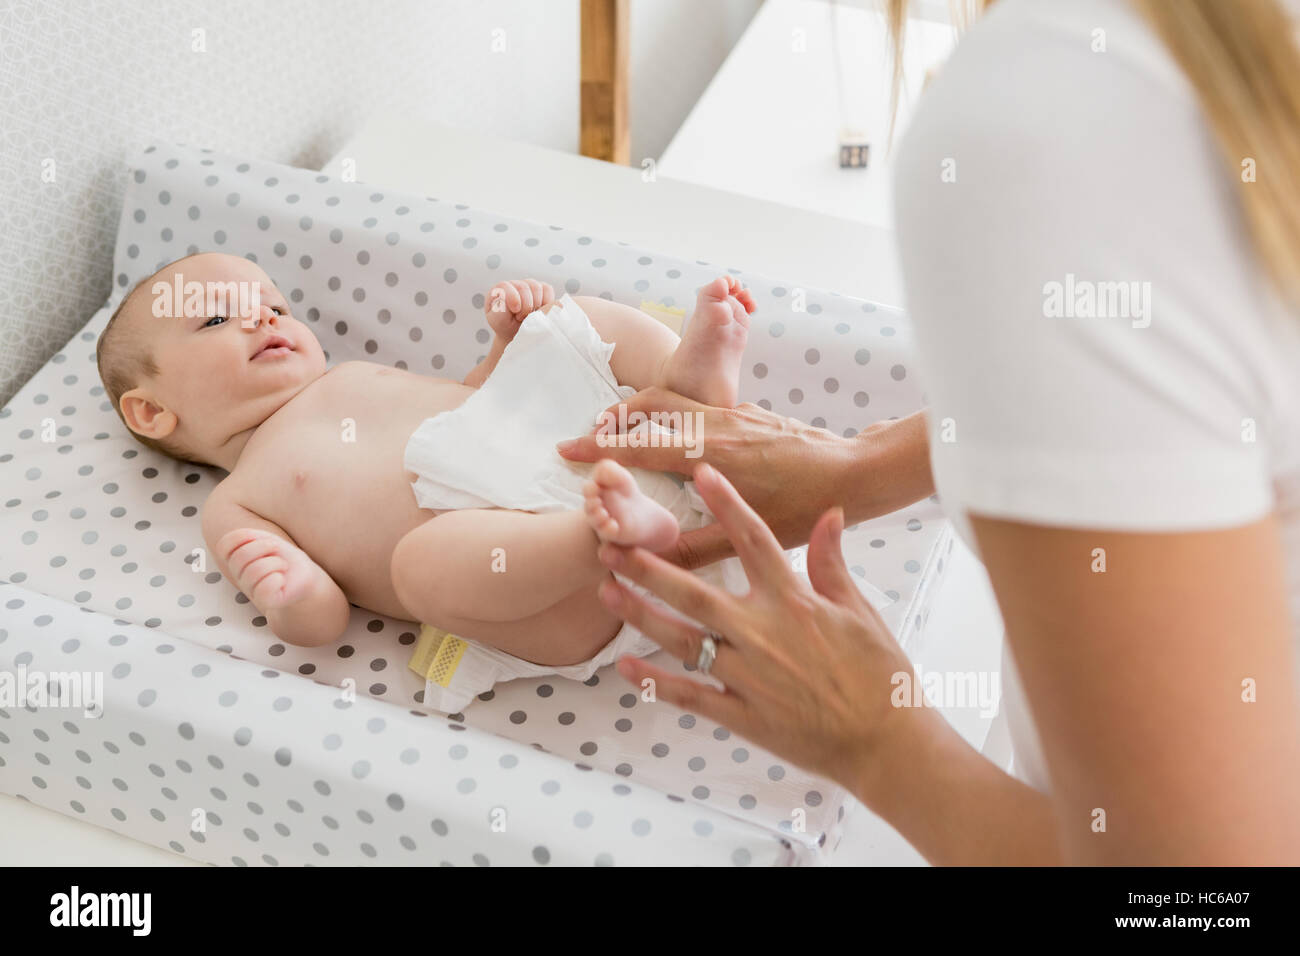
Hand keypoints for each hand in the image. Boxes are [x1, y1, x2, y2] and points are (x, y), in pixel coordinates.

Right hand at [216, 528, 328, 610]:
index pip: (224, 547)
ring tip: (283, 566)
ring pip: (254, 571)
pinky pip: (264, 588)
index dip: (241, 536)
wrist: (304, 576)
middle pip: (239, 557)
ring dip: (276, 563)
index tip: (260, 537)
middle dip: (264, 547)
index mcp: (236, 560)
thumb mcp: (267, 540)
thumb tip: (245, 536)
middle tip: (277, 550)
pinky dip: (278, 579)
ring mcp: (251, 590)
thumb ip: (250, 537)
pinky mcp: (265, 601)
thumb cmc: (284, 557)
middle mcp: (239, 576)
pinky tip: (282, 580)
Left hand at [485, 279, 554, 341]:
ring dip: (535, 305)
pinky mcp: (542, 289)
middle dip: (525, 306)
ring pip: (536, 287)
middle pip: (523, 287)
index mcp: (499, 291)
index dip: (513, 298)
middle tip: (521, 318)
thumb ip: (501, 310)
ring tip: (530, 316)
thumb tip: (515, 300)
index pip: (505, 286)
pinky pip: (547, 289)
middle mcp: (514, 285)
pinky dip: (546, 302)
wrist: (518, 334)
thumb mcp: (498, 322)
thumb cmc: (506, 328)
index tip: (515, 311)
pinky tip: (540, 312)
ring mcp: (528, 286)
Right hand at [557, 387, 918, 569]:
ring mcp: (735, 413)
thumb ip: (691, 551)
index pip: (638, 444)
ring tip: (621, 427)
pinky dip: (674, 412)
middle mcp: (717, 424)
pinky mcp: (750, 413)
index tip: (565, 448)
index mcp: (709, 453)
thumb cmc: (805, 507)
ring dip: (641, 410)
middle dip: (612, 419)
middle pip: (648, 407)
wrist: (856, 473)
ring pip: (673, 398)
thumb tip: (642, 560)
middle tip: (587, 434)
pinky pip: (699, 404)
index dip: (598, 447)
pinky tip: (677, 433)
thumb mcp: (747, 539)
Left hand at [595, 463, 929, 799]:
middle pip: (694, 591)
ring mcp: (748, 676)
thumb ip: (832, 562)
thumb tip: (829, 513)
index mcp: (794, 602)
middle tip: (611, 545)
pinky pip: (689, 695)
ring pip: (681, 639)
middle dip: (648, 566)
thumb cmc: (880, 674)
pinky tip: (625, 666)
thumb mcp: (861, 610)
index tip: (700, 475)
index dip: (727, 504)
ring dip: (639, 614)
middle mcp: (763, 633)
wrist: (887, 742)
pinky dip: (654, 682)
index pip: (754, 541)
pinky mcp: (742, 716)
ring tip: (605, 592)